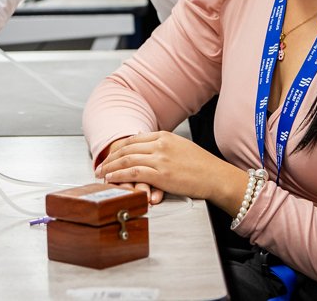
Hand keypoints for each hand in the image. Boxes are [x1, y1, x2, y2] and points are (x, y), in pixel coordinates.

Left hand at [98, 131, 245, 213]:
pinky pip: (133, 173)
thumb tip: (146, 142)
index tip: (110, 155)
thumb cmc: (202, 166)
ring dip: (111, 167)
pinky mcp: (161, 174)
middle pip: (127, 148)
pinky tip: (112, 179)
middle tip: (100, 166)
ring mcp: (160, 159)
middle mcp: (160, 144)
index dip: (119, 148)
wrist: (216, 176)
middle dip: (110, 158)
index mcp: (164, 136)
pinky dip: (119, 176)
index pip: (134, 139)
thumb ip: (163, 144)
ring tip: (102, 174)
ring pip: (127, 160)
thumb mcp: (181, 147)